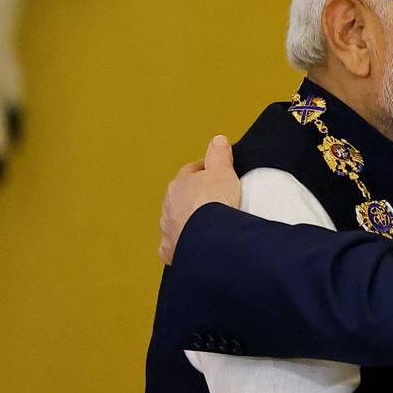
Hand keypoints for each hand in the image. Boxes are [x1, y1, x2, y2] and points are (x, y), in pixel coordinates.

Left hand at [158, 135, 240, 264]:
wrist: (210, 238)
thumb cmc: (214, 205)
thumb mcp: (223, 170)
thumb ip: (219, 154)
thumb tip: (217, 141)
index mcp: (179, 184)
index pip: (190, 172)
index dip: (204, 171)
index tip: (215, 172)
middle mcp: (169, 206)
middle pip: (182, 198)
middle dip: (195, 198)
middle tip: (215, 200)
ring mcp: (169, 229)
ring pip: (177, 222)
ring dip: (189, 222)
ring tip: (209, 226)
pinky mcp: (172, 251)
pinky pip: (176, 247)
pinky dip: (184, 246)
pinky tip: (196, 247)